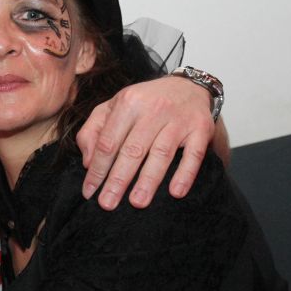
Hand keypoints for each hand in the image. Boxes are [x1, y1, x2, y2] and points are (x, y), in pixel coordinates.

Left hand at [77, 76, 215, 209]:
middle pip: (132, 150)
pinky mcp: (201, 128)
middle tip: (108, 204)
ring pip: (161, 153)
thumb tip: (88, 162)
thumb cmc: (144, 102)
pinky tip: (176, 192)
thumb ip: (93, 131)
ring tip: (137, 203)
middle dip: (118, 180)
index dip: (98, 169)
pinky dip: (186, 173)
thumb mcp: (113, 107)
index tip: (89, 192)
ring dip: (148, 181)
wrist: (189, 86)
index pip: (108, 142)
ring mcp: (179, 119)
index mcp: (128, 103)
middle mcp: (153, 109)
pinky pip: (194, 154)